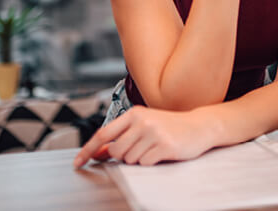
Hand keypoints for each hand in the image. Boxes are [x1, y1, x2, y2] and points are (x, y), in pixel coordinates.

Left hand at [73, 105, 214, 167]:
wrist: (199, 126)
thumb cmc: (169, 127)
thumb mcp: (144, 125)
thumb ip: (121, 136)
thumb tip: (97, 151)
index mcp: (134, 114)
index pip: (103, 134)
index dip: (87, 150)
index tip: (78, 163)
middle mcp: (142, 121)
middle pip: (116, 151)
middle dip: (124, 156)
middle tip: (140, 149)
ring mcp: (154, 133)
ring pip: (130, 159)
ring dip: (139, 159)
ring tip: (153, 148)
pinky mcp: (164, 146)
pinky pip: (145, 164)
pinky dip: (150, 162)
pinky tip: (161, 153)